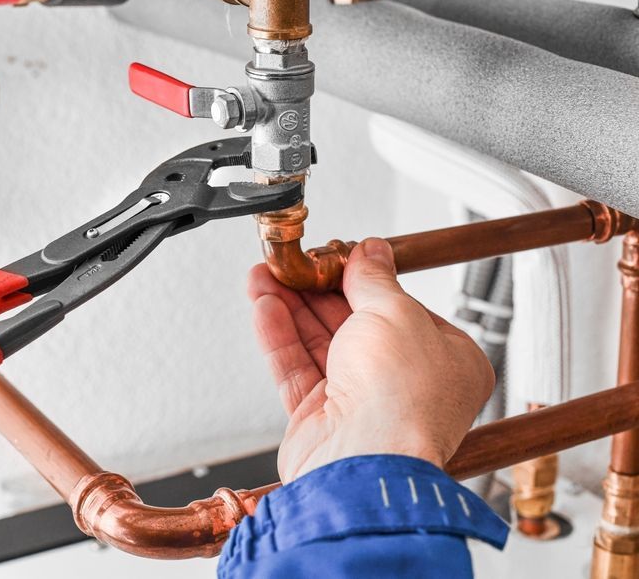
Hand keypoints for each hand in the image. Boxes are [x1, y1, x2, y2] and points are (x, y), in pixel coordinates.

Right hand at [249, 238, 494, 482]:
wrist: (365, 461)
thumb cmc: (401, 398)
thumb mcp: (394, 312)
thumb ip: (374, 279)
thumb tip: (372, 252)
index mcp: (446, 360)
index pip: (401, 308)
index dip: (365, 280)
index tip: (336, 257)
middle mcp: (405, 383)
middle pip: (354, 324)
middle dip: (316, 291)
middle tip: (292, 264)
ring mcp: (362, 402)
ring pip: (320, 345)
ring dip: (291, 308)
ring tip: (265, 277)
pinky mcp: (322, 419)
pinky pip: (298, 369)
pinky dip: (280, 338)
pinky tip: (265, 308)